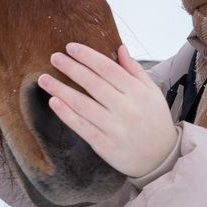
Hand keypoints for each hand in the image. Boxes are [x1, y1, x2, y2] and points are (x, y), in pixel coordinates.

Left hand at [37, 43, 177, 177]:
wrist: (161, 158)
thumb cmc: (155, 121)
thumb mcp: (152, 92)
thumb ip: (135, 70)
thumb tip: (120, 48)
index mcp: (138, 92)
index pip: (108, 68)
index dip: (88, 56)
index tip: (70, 47)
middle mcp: (127, 109)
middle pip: (93, 84)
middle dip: (72, 68)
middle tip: (54, 57)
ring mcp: (115, 128)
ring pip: (83, 105)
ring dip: (61, 90)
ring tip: (44, 79)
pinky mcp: (106, 146)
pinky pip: (82, 127)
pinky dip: (67, 114)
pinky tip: (54, 102)